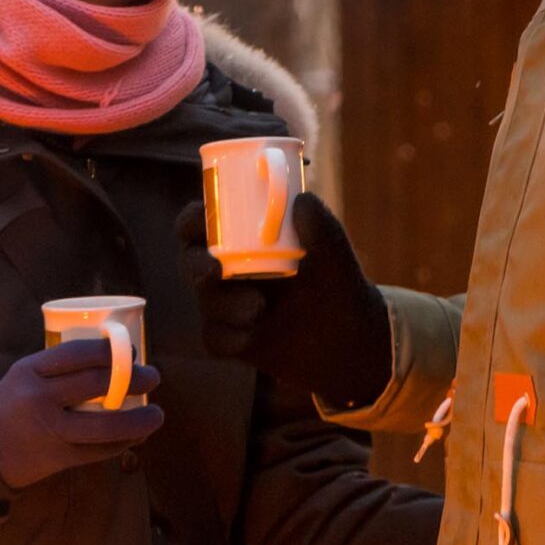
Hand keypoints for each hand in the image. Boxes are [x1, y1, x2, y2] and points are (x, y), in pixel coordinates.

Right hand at [0, 339, 164, 489]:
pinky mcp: (59, 458)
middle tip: (153, 377)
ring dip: (138, 420)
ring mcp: (50, 431)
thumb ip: (60, 367)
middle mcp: (39, 399)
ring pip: (105, 426)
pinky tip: (137, 436)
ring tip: (157, 415)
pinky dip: (123, 443)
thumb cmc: (15, 402)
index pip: (78, 354)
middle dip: (133, 379)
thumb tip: (116, 357)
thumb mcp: (26, 374)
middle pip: (96, 385)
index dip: (112, 351)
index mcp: (30, 371)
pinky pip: (99, 451)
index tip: (133, 350)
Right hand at [177, 193, 393, 410]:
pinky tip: (249, 338)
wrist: (353, 344)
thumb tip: (303, 200)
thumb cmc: (341, 290)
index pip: (205, 222)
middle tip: (214, 270)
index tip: (202, 220)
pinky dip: (227, 338)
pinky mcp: (234, 340)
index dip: (193, 219)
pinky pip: (215, 338)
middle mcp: (231, 270)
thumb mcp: (338, 260)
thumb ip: (324, 230)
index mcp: (247, 240)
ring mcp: (230, 305)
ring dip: (223, 304)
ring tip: (258, 308)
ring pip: (204, 301)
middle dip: (196, 264)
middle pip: (191, 261)